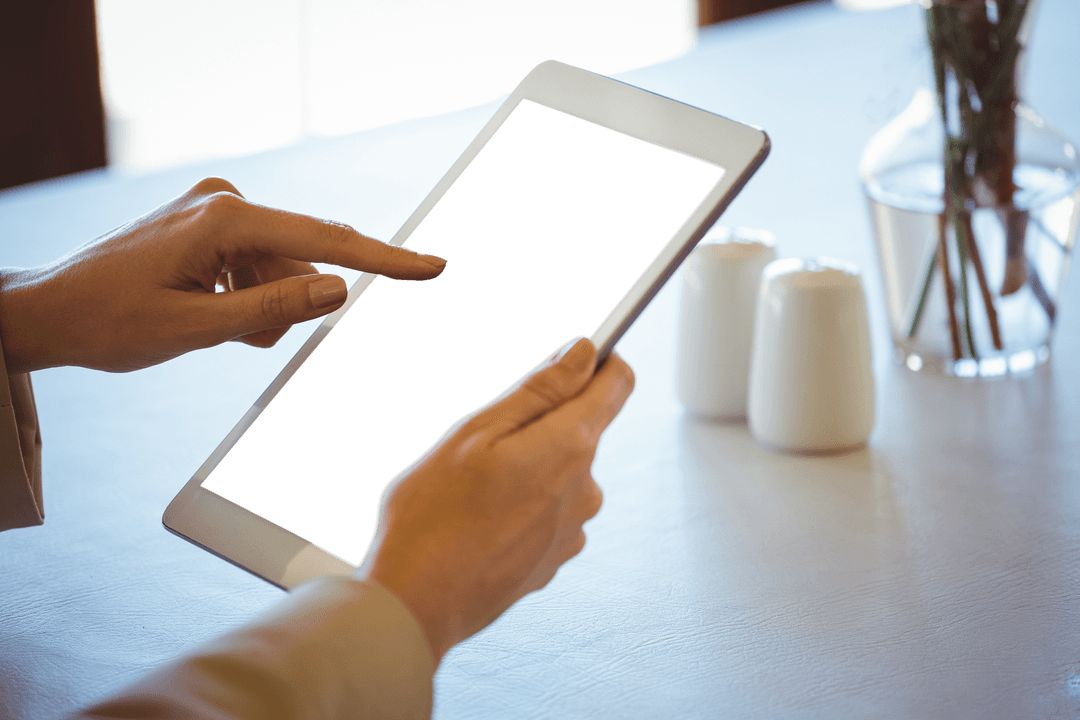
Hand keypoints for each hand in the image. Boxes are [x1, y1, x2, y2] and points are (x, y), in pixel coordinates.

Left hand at [0, 178, 445, 373]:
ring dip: (265, 307)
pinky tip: (209, 310)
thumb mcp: (197, 328)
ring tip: (213, 326)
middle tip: (234, 336)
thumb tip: (340, 289)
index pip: (323, 242)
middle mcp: (225, 203)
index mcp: (224, 220)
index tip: (432, 267)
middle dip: (287, 304)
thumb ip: (274, 308)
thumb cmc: (110, 322)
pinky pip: (259, 265)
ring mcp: (217, 210)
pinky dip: (249, 297)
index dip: (384, 261)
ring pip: (282, 269)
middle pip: (301, 260)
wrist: (49, 313)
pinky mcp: (210, 224)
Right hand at [354, 336, 634, 664]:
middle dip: (540, 425)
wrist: (415, 603)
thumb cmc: (433, 516)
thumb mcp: (478, 431)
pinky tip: (480, 521)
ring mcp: (572, 530)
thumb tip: (581, 354)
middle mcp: (585, 490)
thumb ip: (540, 389)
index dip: (598, 363)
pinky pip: (548, 513)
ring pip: (561, 474)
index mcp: (570, 447)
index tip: (576, 358)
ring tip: (473, 490)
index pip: (616, 384)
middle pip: (581, 431)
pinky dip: (522, 507)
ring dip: (529, 469)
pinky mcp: (554, 559)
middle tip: (484, 443)